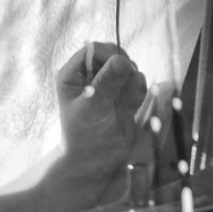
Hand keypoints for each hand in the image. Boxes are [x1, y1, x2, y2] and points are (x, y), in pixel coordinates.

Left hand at [56, 42, 147, 203]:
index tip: (120, 69)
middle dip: (124, 71)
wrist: (97, 161)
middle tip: (121, 93)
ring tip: (122, 106)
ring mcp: (108, 84)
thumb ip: (107, 83)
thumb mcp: (93, 108)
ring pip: (130, 69)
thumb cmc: (85, 135)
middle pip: (116, 55)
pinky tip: (129, 109)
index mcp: (73, 73)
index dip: (110, 55)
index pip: (94, 49)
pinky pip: (139, 83)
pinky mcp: (124, 94)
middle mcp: (91, 75)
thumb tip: (121, 59)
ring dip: (132, 85)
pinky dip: (139, 94)